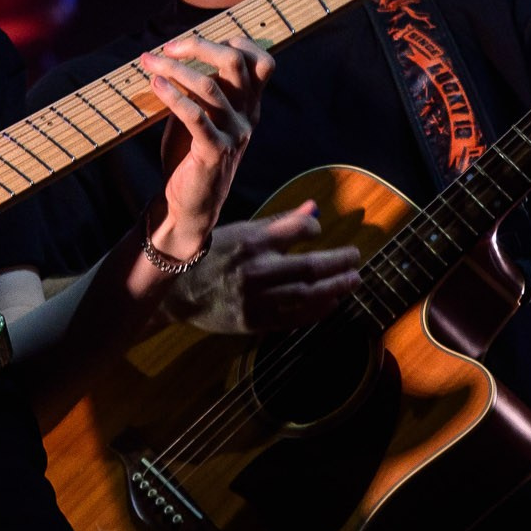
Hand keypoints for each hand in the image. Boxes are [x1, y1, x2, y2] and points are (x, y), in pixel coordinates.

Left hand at [137, 33, 273, 260]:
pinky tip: (154, 84)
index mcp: (249, 105)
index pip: (261, 61)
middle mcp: (248, 116)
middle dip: (200, 46)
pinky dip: (172, 95)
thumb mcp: (198, 117)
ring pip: (210, 86)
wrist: (188, 206)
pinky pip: (195, 115)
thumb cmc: (189, 157)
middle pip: (237, 63)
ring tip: (149, 62)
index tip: (196, 42)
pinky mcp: (215, 151)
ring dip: (175, 68)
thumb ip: (196, 90)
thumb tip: (175, 55)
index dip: (234, 41)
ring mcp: (234, 133)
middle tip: (168, 47)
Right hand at [161, 203, 365, 334]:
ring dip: (335, 288)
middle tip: (355, 259)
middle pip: (310, 267)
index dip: (314, 229)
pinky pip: (293, 318)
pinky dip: (316, 311)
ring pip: (306, 295)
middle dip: (339, 263)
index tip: (319, 231)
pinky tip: (331, 303)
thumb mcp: (240, 230)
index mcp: (250, 241)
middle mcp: (255, 270)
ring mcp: (255, 299)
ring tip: (352, 281)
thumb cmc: (210, 255)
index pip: (297, 231)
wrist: (174, 291)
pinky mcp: (253, 321)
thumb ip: (279, 223)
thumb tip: (315, 209)